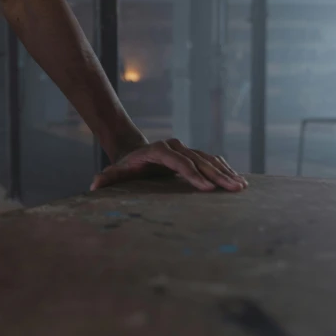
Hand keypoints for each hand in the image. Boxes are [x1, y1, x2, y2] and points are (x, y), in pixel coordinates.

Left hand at [91, 138, 247, 191]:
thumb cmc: (126, 166)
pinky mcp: (194, 154)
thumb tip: (94, 185)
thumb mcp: (116, 172)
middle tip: (232, 189)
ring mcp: (187, 148)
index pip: (178, 162)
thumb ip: (107, 178)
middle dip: (216, 175)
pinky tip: (238, 181)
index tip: (206, 189)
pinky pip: (213, 161)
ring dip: (225, 173)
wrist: (134, 151)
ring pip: (209, 159)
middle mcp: (175, 146)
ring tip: (240, 187)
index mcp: (158, 150)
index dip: (192, 174)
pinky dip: (225, 170)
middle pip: (198, 160)